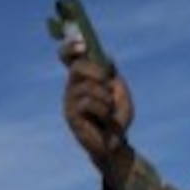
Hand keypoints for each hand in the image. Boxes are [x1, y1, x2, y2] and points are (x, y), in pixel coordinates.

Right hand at [61, 41, 134, 181]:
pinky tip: (106, 119)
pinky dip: (102, 109)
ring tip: (109, 110)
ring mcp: (70, 100)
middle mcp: (73, 86)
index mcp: (84, 77)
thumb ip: (113, 76)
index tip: (82, 45)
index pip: (68, 57)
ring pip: (87, 86)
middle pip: (76, 66)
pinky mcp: (70, 115)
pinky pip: (87, 102)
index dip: (71, 47)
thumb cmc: (117, 118)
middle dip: (95, 70)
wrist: (115, 144)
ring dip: (105, 97)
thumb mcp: (120, 93)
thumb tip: (108, 58)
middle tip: (107, 80)